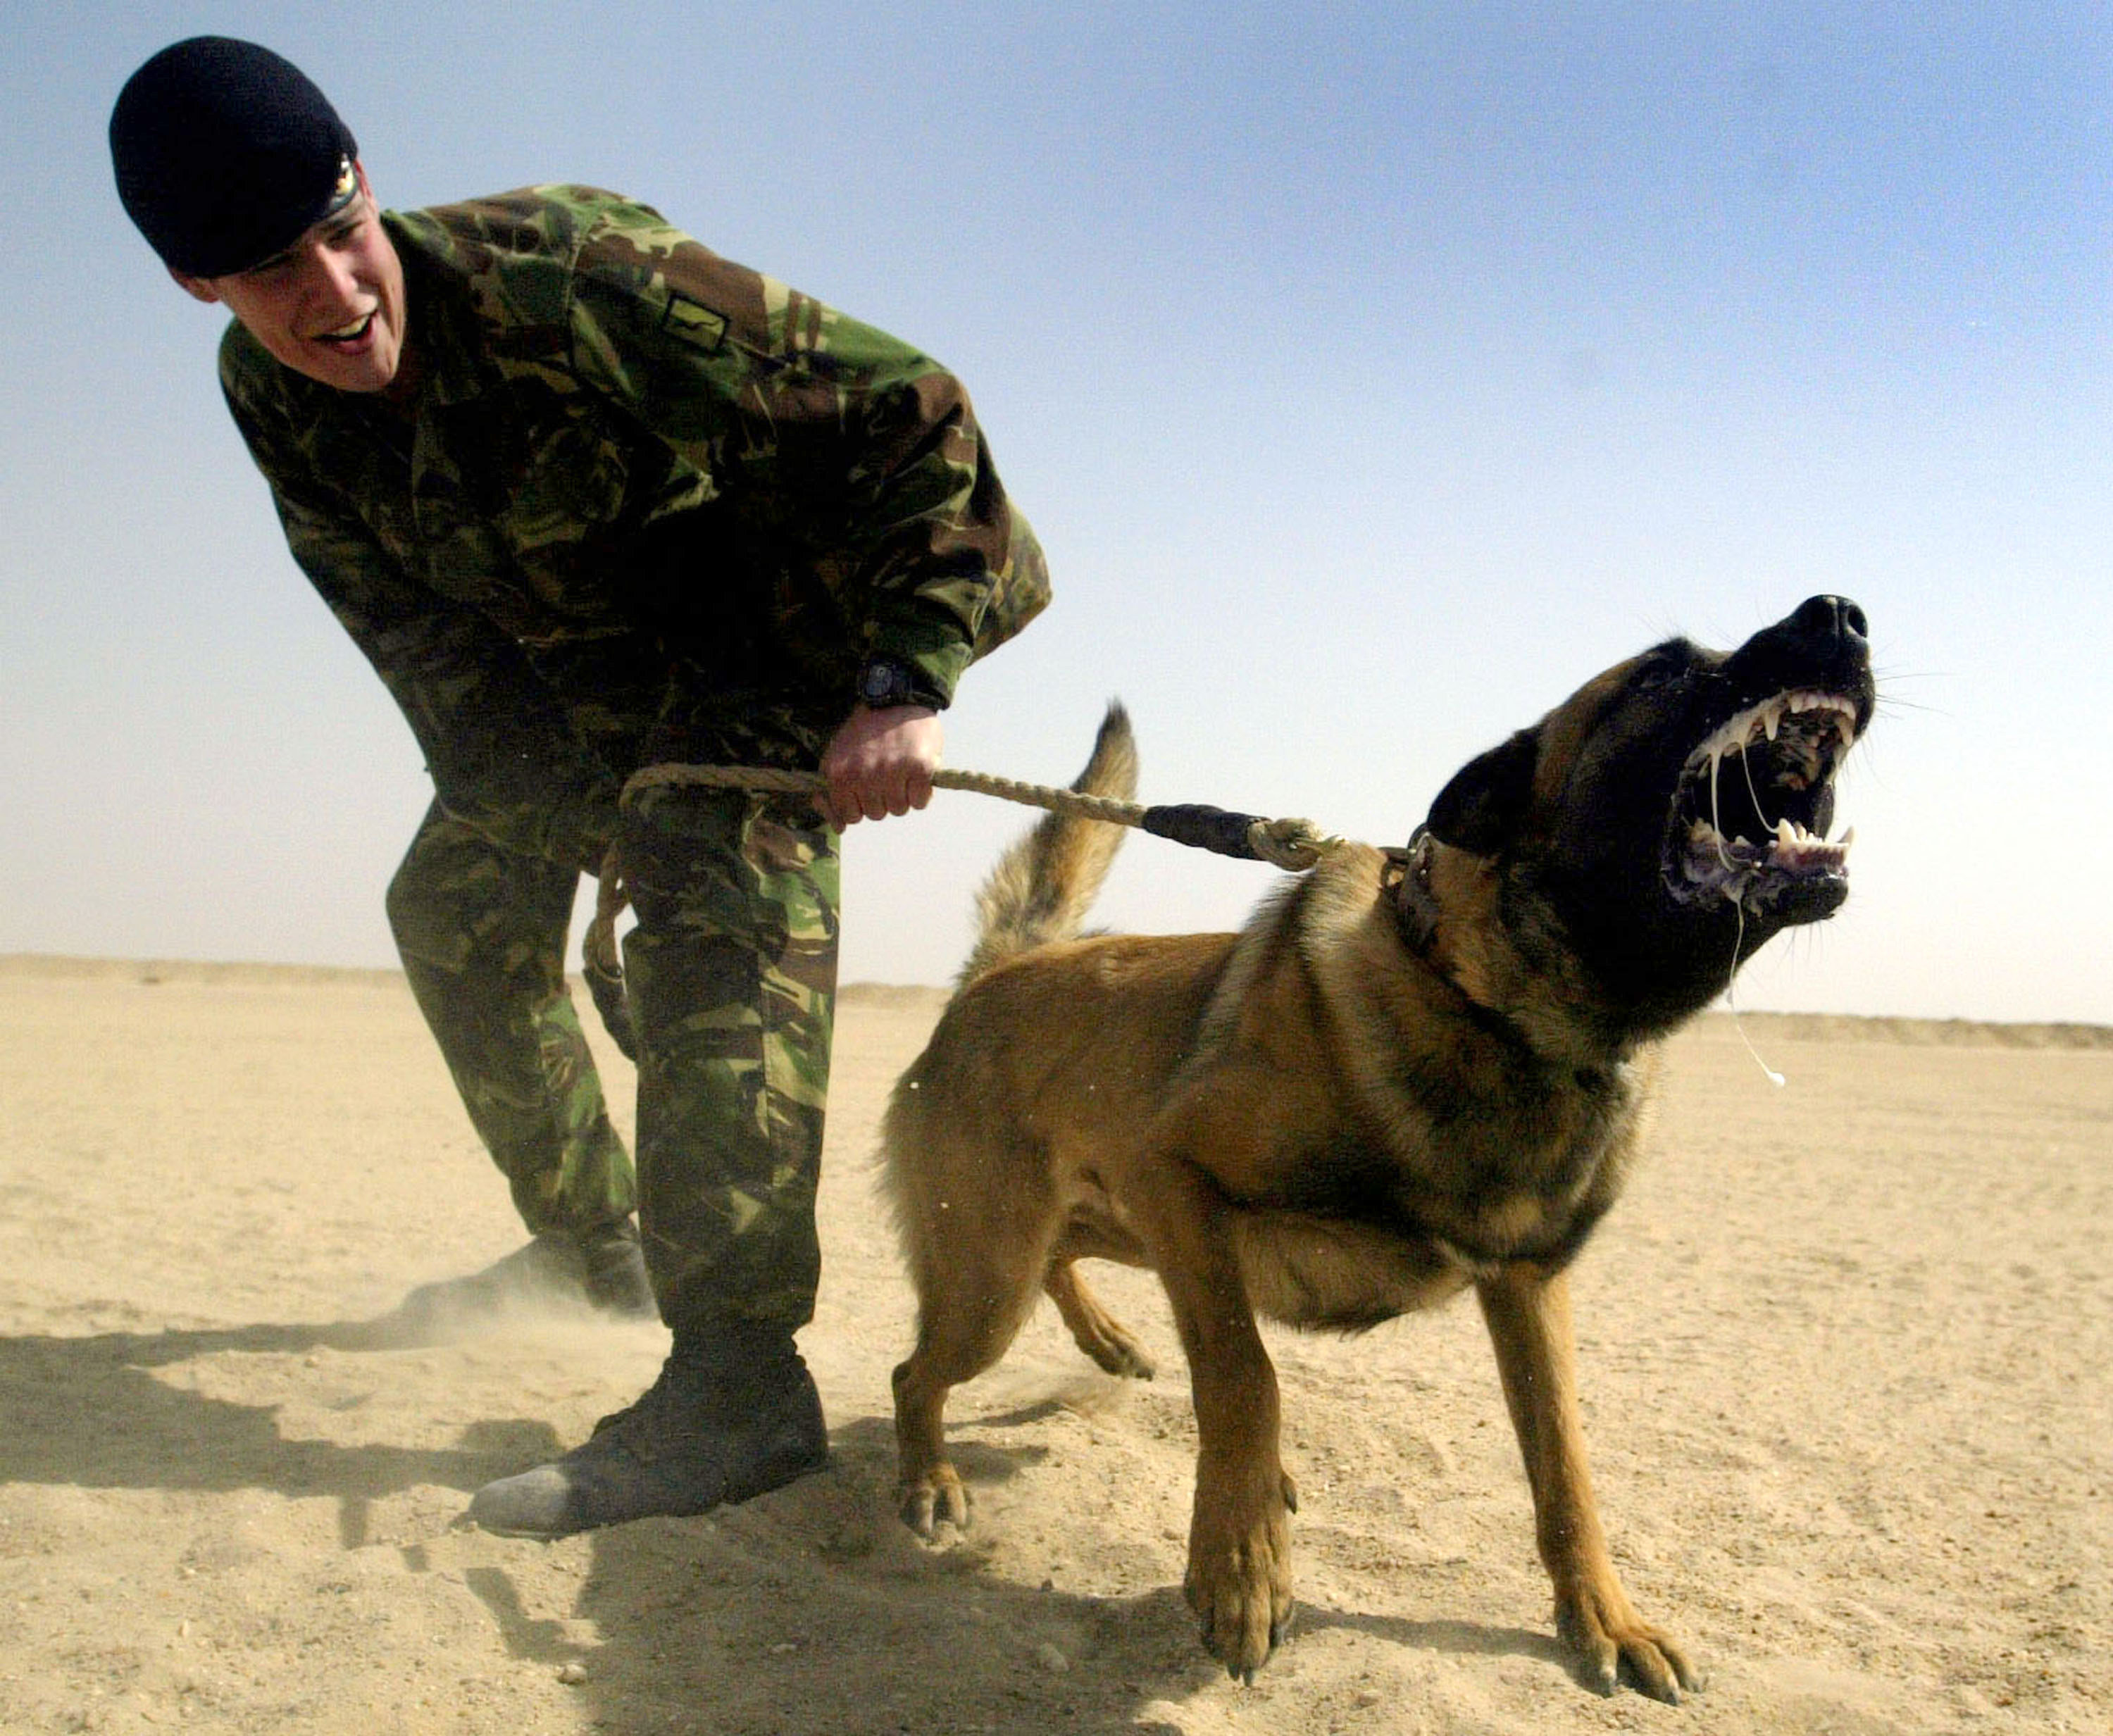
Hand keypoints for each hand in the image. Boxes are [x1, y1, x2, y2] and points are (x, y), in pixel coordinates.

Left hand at [815, 704, 942, 828]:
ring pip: (898, 810)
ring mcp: (892, 772)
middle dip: (883, 799)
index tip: (867, 789)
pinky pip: (920, 802)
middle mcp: (863, 775)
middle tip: (886, 773)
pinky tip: (916, 773)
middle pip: (876, 814)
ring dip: (902, 795)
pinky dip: (921, 792)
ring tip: (901, 770)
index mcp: (839, 773)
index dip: (861, 805)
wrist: (895, 698)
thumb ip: (832, 793)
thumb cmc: (865, 730)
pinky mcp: (918, 768)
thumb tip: (839, 828)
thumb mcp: (837, 757)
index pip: (850, 816)